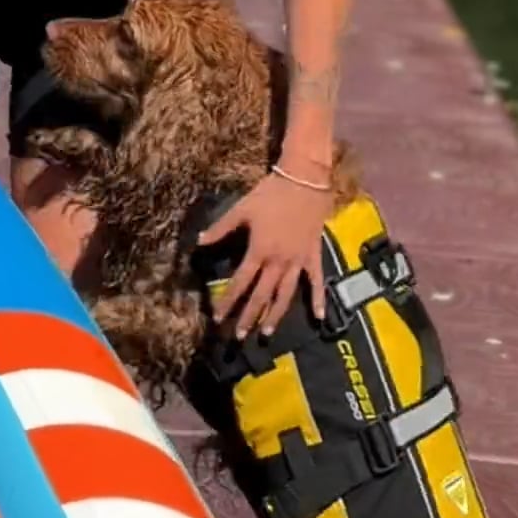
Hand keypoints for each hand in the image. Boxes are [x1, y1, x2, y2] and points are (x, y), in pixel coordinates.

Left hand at [198, 170, 332, 338]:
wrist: (304, 180)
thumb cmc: (270, 193)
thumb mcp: (242, 209)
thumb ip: (221, 228)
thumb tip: (199, 241)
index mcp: (259, 251)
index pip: (240, 283)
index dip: (228, 301)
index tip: (218, 318)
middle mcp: (278, 261)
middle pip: (261, 295)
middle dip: (249, 316)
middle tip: (239, 336)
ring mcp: (298, 260)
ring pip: (285, 294)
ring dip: (275, 314)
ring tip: (266, 331)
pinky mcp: (314, 255)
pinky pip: (316, 281)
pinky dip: (318, 299)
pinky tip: (319, 317)